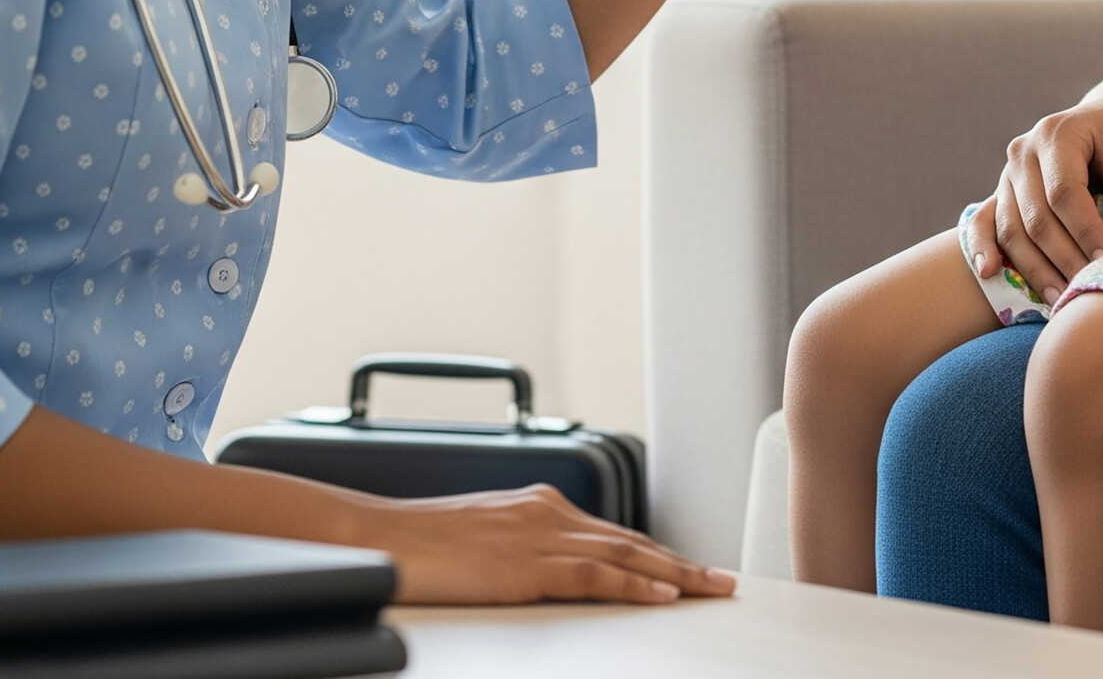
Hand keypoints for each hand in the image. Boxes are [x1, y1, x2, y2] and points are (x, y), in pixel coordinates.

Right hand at [381, 482, 736, 605]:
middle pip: (630, 541)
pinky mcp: (523, 566)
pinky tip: (661, 596)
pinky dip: (631, 585)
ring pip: (623, 554)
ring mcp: (538, 537)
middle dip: (681, 562)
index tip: (692, 568)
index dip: (658, 552)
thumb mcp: (483, 543)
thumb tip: (550, 572)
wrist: (377, 538)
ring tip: (711, 588)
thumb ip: (523, 551)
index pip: (614, 533)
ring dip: (673, 573)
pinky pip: (592, 575)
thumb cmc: (420, 546)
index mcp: (540, 506)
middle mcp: (548, 513)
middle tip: (724, 579)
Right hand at [964, 76, 1102, 304]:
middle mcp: (1023, 153)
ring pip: (1012, 228)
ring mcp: (1007, 174)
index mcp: (1056, 135)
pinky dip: (982, 248)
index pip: (1064, 191)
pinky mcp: (1000, 193)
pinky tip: (988, 272)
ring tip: (1060, 299)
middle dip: (1064, 258)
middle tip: (1089, 287)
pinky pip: (984, 222)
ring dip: (1035, 268)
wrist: (1098, 121)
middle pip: (1037, 216)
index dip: (1084, 230)